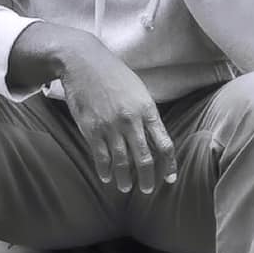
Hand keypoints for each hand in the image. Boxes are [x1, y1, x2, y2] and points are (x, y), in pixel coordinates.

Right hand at [57, 39, 175, 194]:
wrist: (84, 62)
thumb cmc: (114, 75)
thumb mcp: (139, 91)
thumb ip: (147, 115)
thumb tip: (154, 138)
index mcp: (147, 110)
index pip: (164, 144)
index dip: (169, 165)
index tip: (169, 179)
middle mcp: (131, 120)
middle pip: (145, 158)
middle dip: (148, 178)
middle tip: (147, 190)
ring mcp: (111, 126)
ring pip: (122, 162)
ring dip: (125, 179)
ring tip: (125, 188)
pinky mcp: (92, 129)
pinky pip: (101, 156)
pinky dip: (105, 170)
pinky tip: (107, 177)